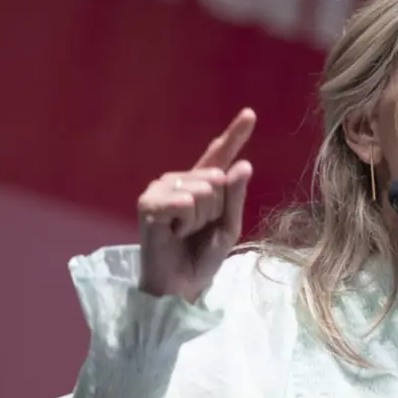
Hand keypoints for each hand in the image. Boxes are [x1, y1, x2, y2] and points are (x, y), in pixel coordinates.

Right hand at [137, 109, 256, 301]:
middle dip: (218, 209)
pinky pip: (185, 201)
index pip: (219, 155)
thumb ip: (236, 197)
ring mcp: (161, 188)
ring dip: (202, 218)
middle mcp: (180, 179)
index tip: (250, 114)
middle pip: (218, 178)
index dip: (234, 134)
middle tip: (199, 229)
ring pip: (204, 189)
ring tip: (185, 232)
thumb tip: (244, 164)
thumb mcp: (229, 226)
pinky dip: (186, 222)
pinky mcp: (148, 203)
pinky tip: (173, 233)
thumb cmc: (203, 255)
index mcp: (201, 183)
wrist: (182, 283)